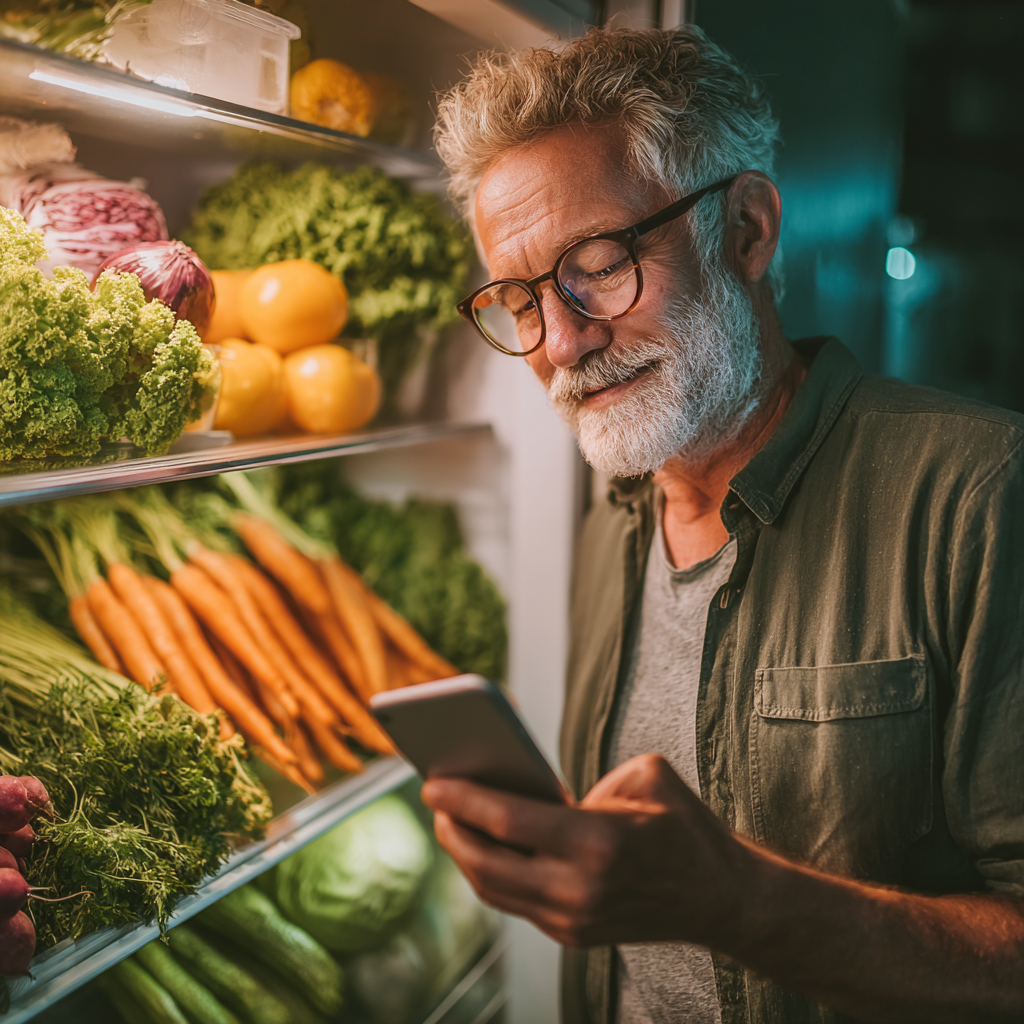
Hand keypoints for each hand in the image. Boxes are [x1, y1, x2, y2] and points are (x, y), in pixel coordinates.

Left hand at [420, 753, 757, 947]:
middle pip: (487, 862)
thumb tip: (534, 786)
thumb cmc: (684, 827)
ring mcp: (573, 920)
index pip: (508, 820)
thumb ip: (588, 777)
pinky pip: (515, 901)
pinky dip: (491, 873)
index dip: (463, 798)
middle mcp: (579, 889)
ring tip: (449, 820)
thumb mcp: (646, 776)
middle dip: (452, 828)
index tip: (432, 782)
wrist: (721, 898)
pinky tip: (481, 846)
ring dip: (464, 855)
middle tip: (434, 798)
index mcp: (598, 842)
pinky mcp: (573, 934)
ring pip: (494, 889)